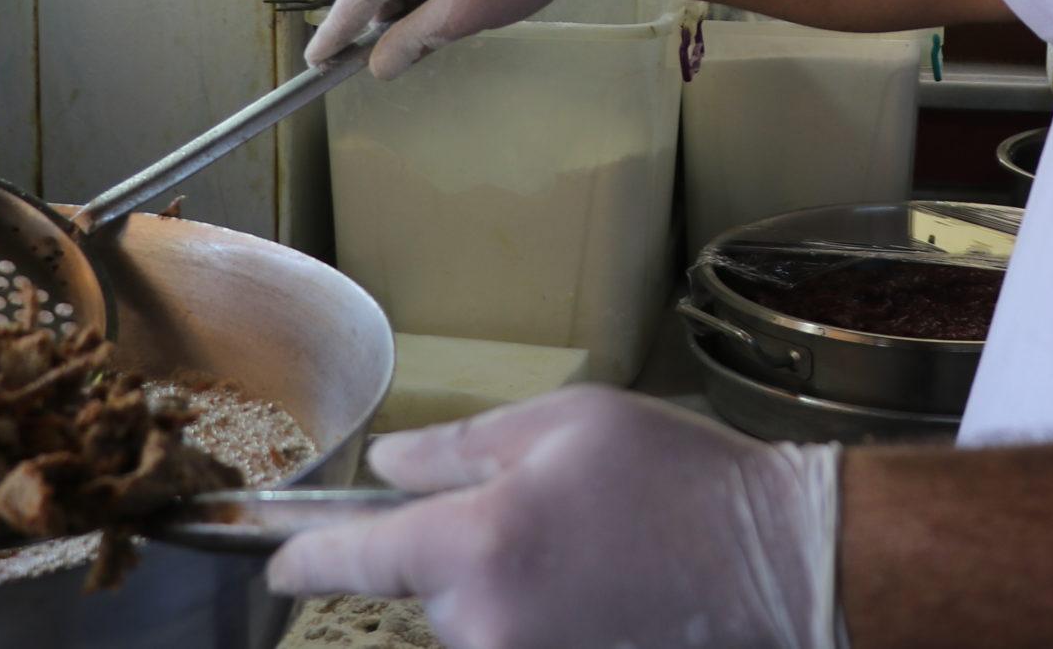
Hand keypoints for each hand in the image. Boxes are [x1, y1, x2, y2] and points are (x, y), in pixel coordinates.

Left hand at [268, 387, 840, 648]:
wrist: (776, 565)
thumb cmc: (678, 478)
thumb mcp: (566, 424)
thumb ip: (460, 448)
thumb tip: (386, 467)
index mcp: (478, 544)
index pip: (353, 560)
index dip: (303, 558)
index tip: (276, 559)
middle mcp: (486, 626)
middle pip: (428, 594)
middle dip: (461, 556)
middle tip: (545, 516)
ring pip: (475, 627)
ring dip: (505, 592)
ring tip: (588, 553)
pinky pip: (515, 646)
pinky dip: (541, 618)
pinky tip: (600, 587)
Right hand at [305, 0, 602, 81]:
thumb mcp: (464, 13)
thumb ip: (415, 39)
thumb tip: (378, 65)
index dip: (338, 25)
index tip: (315, 57)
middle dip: (367, 24)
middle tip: (340, 63)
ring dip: (402, 18)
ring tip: (413, 47)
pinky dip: (422, 6)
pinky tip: (435, 28)